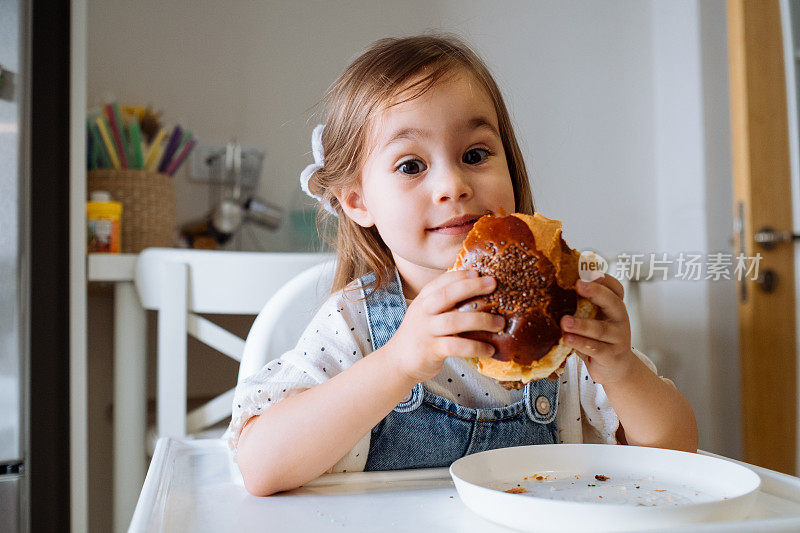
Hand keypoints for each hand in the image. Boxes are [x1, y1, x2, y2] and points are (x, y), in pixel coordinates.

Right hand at [384, 269, 504, 383]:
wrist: (398, 361)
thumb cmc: (419, 335)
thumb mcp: (426, 313)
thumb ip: (444, 303)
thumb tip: (478, 294)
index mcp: (423, 300)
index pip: (441, 282)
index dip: (461, 275)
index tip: (479, 272)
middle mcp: (424, 312)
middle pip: (447, 295)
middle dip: (472, 287)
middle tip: (493, 284)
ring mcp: (426, 330)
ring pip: (455, 321)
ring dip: (481, 320)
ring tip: (499, 323)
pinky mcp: (431, 350)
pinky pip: (457, 347)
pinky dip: (476, 347)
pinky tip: (489, 349)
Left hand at [559, 273, 635, 385]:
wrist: (617, 369)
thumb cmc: (600, 340)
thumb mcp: (594, 320)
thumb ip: (581, 307)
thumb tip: (552, 289)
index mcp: (615, 307)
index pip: (616, 289)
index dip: (604, 279)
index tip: (588, 271)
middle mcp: (619, 320)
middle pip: (613, 302)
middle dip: (596, 292)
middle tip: (578, 284)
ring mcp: (617, 339)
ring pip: (600, 329)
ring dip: (582, 324)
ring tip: (565, 321)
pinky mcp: (610, 356)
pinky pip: (595, 348)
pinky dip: (580, 343)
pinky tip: (567, 339)